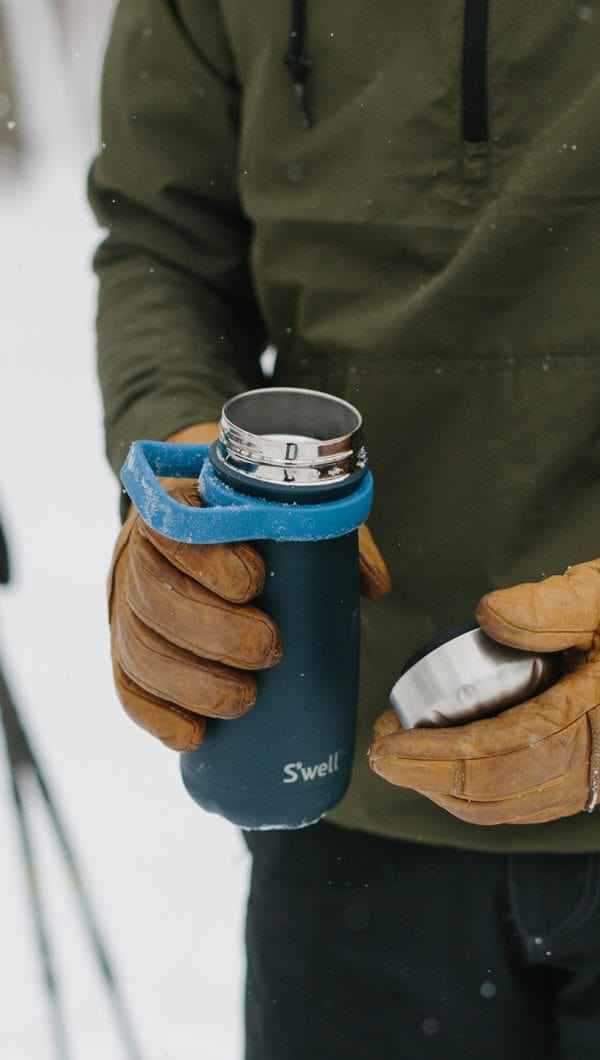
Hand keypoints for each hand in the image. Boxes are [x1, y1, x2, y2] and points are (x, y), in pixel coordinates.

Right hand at [109, 423, 390, 750]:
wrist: (182, 528)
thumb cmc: (243, 525)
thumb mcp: (283, 512)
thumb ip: (324, 533)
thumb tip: (373, 586)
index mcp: (176, 513)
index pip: (173, 531)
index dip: (208, 561)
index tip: (254, 582)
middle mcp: (137, 560)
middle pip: (155, 599)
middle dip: (215, 633)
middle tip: (268, 649)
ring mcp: (123, 610)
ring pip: (140, 651)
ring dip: (192, 684)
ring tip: (243, 699)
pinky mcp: (120, 655)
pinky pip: (126, 690)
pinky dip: (159, 717)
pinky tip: (194, 735)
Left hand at [368, 559, 599, 825]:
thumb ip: (555, 605)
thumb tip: (489, 614)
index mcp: (593, 721)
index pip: (497, 754)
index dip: (434, 758)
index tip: (387, 746)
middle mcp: (595, 762)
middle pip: (495, 792)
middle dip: (428, 779)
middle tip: (383, 751)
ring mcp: (595, 777)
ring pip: (511, 807)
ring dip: (449, 791)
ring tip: (407, 757)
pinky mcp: (591, 778)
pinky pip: (530, 803)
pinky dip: (482, 795)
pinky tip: (452, 771)